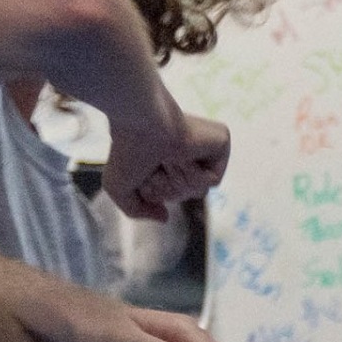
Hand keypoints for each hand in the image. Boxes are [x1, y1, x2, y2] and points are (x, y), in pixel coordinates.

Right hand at [106, 113, 229, 220]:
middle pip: (186, 195)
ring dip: (179, 181)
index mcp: (168, 157)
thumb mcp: (119, 190)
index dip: (156, 193)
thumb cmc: (126, 151)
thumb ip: (137, 211)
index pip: (171, 194)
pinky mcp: (222, 140)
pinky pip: (213, 180)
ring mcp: (206, 146)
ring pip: (199, 190)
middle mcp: (188, 151)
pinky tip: (182, 156)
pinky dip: (195, 175)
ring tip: (168, 158)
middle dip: (168, 189)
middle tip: (156, 164)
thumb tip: (165, 217)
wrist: (142, 123)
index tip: (144, 172)